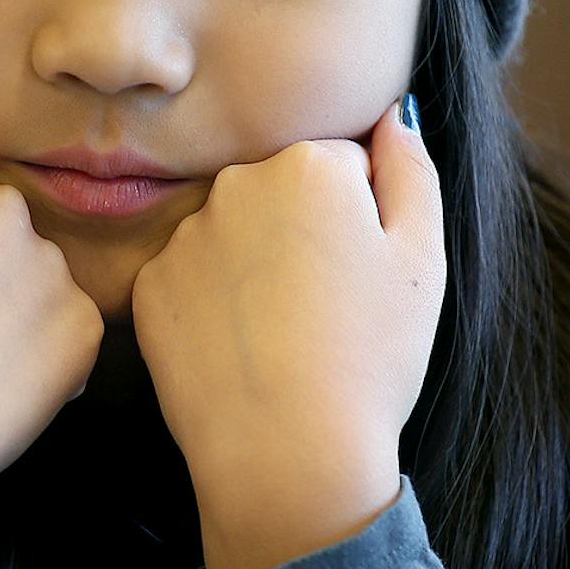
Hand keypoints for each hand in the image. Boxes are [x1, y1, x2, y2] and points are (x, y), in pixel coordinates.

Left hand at [130, 98, 446, 529]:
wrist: (288, 455)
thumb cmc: (370, 360)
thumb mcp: (423, 260)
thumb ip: (411, 170)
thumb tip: (395, 113)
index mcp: (308, 165)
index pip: (342, 167)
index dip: (362, 224)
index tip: (362, 276)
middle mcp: (234, 184)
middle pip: (280, 192)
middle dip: (303, 234)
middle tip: (325, 311)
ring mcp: (183, 235)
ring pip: (233, 235)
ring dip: (254, 267)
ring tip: (283, 336)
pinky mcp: (147, 287)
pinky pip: (191, 279)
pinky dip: (213, 305)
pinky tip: (240, 349)